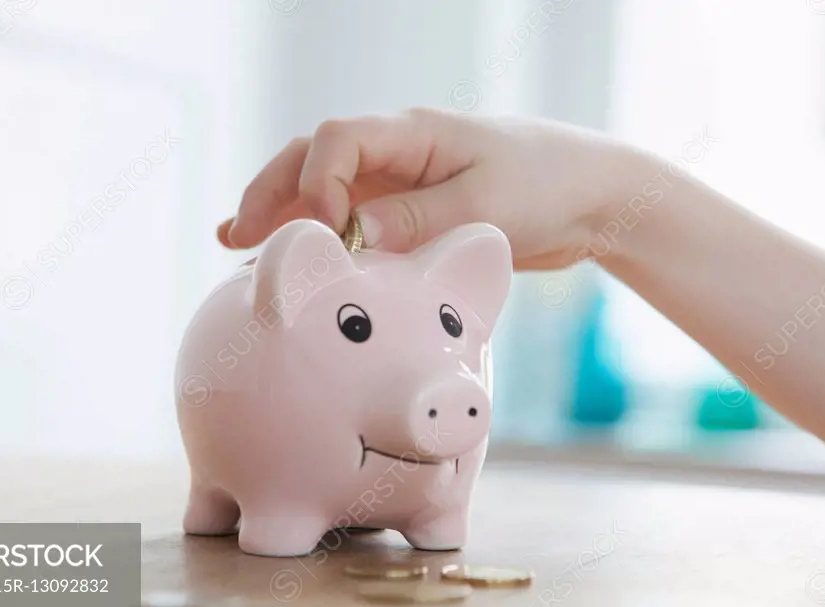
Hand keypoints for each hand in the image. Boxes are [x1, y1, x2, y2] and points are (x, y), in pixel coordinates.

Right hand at [218, 108, 648, 269]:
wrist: (589, 197)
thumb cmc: (547, 187)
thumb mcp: (486, 207)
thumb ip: (419, 219)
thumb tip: (357, 234)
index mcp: (413, 133)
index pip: (338, 140)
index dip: (318, 184)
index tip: (331, 234)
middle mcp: (397, 150)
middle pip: (312, 158)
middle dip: (271, 193)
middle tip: (235, 236)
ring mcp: (399, 179)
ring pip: (322, 187)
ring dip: (281, 213)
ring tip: (235, 243)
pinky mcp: (409, 210)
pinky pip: (351, 218)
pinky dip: (318, 235)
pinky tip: (294, 256)